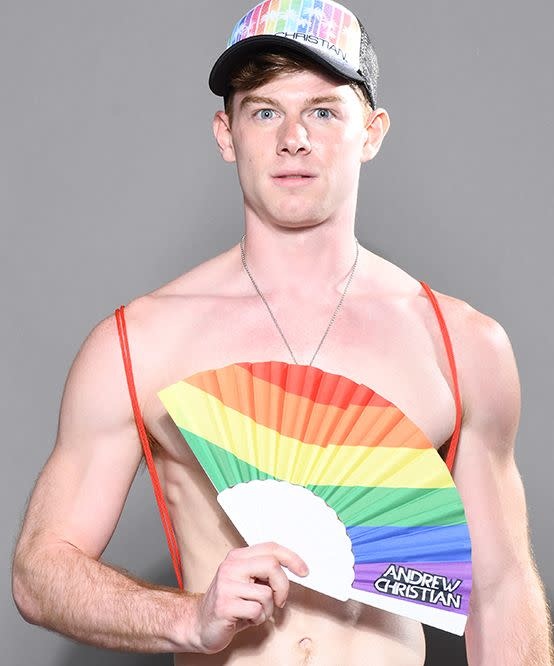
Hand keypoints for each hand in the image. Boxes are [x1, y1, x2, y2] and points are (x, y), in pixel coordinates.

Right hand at [192, 542, 308, 653]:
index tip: (304, 570)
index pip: (270, 548)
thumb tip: (293, 570)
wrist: (199, 624)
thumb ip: (264, 572)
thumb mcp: (247, 582)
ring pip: (266, 593)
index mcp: (238, 557)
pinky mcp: (224, 605)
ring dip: (267, 609)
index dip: (291, 557)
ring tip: (255, 612)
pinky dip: (258, 619)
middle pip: (272, 565)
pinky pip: (257, 611)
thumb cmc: (229, 604)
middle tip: (280, 600)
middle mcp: (231, 567)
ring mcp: (226, 585)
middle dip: (283, 586)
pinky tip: (246, 619)